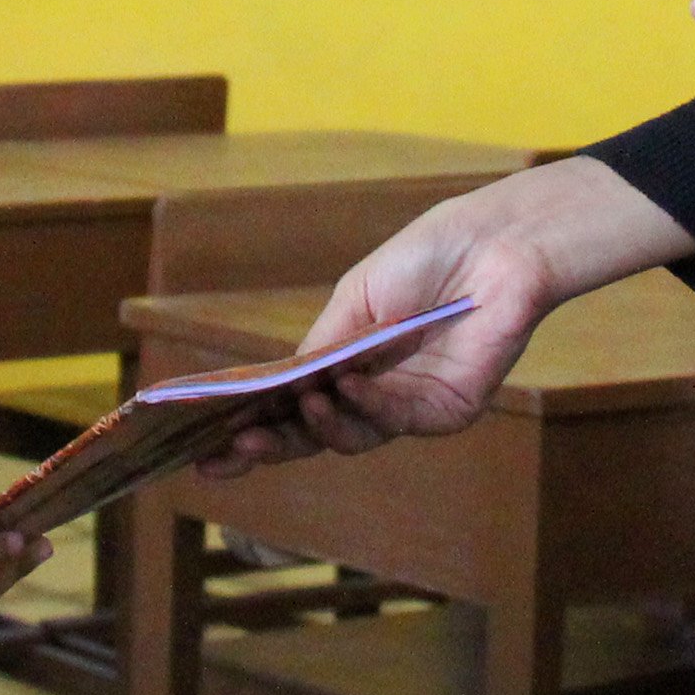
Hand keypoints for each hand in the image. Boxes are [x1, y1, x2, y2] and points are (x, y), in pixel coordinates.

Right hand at [214, 156, 694, 469]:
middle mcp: (374, 394)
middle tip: (232, 448)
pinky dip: (366, 405)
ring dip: (319, 425)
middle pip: (312, 437)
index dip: (249, 430)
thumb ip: (321, 347)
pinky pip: (396, 420)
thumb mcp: (356, 300)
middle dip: (269, 445)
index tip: (200, 447)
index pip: (290, 410)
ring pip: (351, 438)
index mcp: (345, 367)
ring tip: (303, 403)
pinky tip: (347, 386)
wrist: (495, 246)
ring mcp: (410, 408)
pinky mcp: (447, 411)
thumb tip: (276, 391)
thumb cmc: (428, 259)